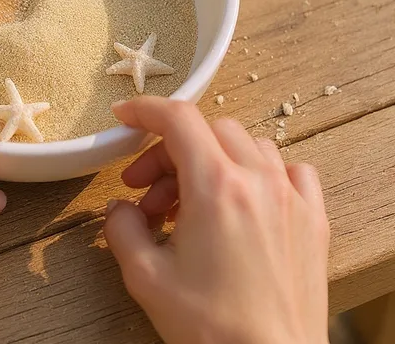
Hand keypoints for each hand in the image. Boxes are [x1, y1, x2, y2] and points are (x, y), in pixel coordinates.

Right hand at [105, 97, 329, 343]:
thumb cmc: (212, 329)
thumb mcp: (145, 277)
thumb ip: (122, 229)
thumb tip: (119, 208)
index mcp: (215, 188)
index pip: (178, 120)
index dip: (145, 111)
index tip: (125, 117)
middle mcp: (258, 182)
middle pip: (208, 131)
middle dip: (168, 151)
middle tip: (146, 190)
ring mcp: (292, 199)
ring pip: (247, 146)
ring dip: (210, 161)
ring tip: (189, 203)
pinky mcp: (313, 221)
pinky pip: (291, 171)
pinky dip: (261, 172)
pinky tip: (245, 200)